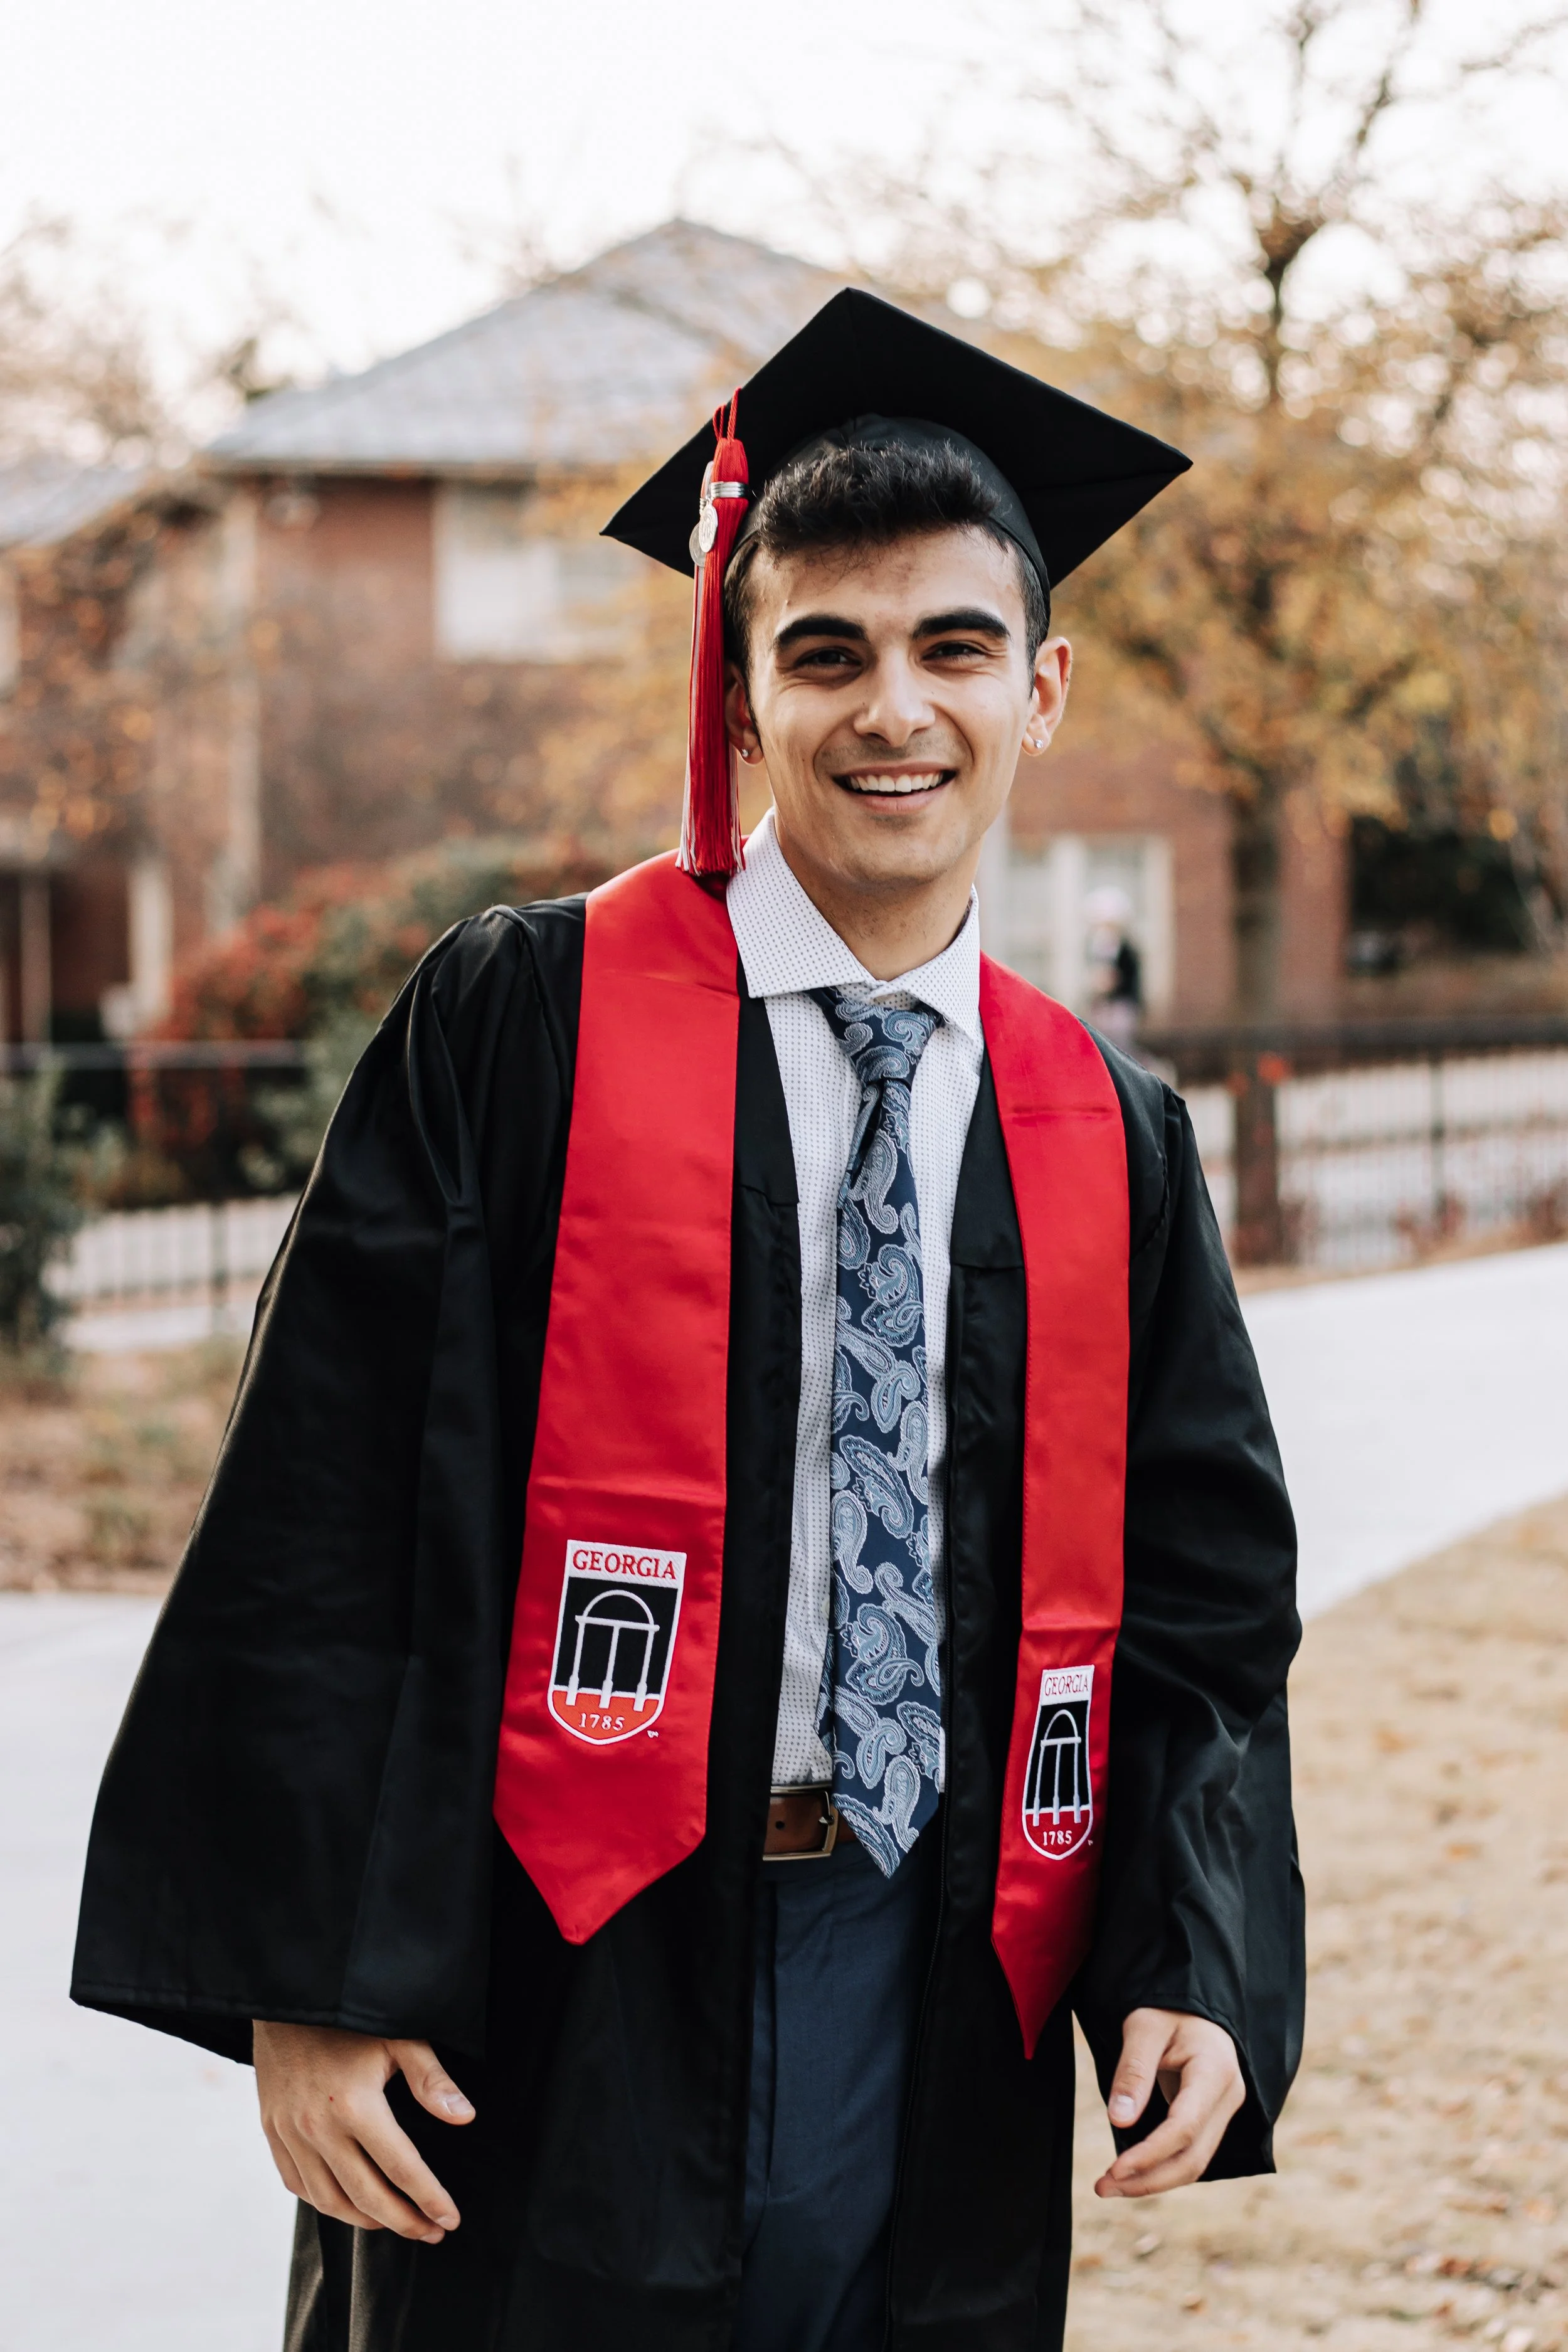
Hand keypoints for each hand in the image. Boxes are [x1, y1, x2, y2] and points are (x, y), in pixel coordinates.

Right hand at [253, 2022, 474, 2241]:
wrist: (289, 1996)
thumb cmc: (351, 2016)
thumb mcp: (400, 2037)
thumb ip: (432, 2080)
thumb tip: (464, 2117)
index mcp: (356, 2105)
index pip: (402, 2169)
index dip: (430, 2199)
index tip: (451, 2219)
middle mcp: (318, 2128)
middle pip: (367, 2196)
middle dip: (405, 2221)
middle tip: (432, 2232)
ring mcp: (289, 2133)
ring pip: (329, 2200)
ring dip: (365, 2220)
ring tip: (396, 2221)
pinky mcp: (271, 2130)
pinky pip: (297, 2183)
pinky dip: (324, 2202)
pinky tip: (347, 2203)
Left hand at [1094, 2007, 1243, 2198]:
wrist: (1193, 2005)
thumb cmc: (1166, 2009)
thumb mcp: (1143, 2028)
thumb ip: (1133, 2072)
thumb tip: (1119, 2122)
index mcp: (1215, 2070)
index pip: (1184, 2127)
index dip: (1150, 2154)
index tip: (1114, 2170)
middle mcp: (1229, 2096)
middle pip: (1193, 2157)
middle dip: (1148, 2179)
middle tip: (1101, 2188)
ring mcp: (1225, 2111)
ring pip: (1194, 2163)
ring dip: (1152, 2181)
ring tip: (1108, 2186)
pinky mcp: (1213, 2118)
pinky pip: (1191, 2153)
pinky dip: (1161, 2168)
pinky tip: (1131, 2173)